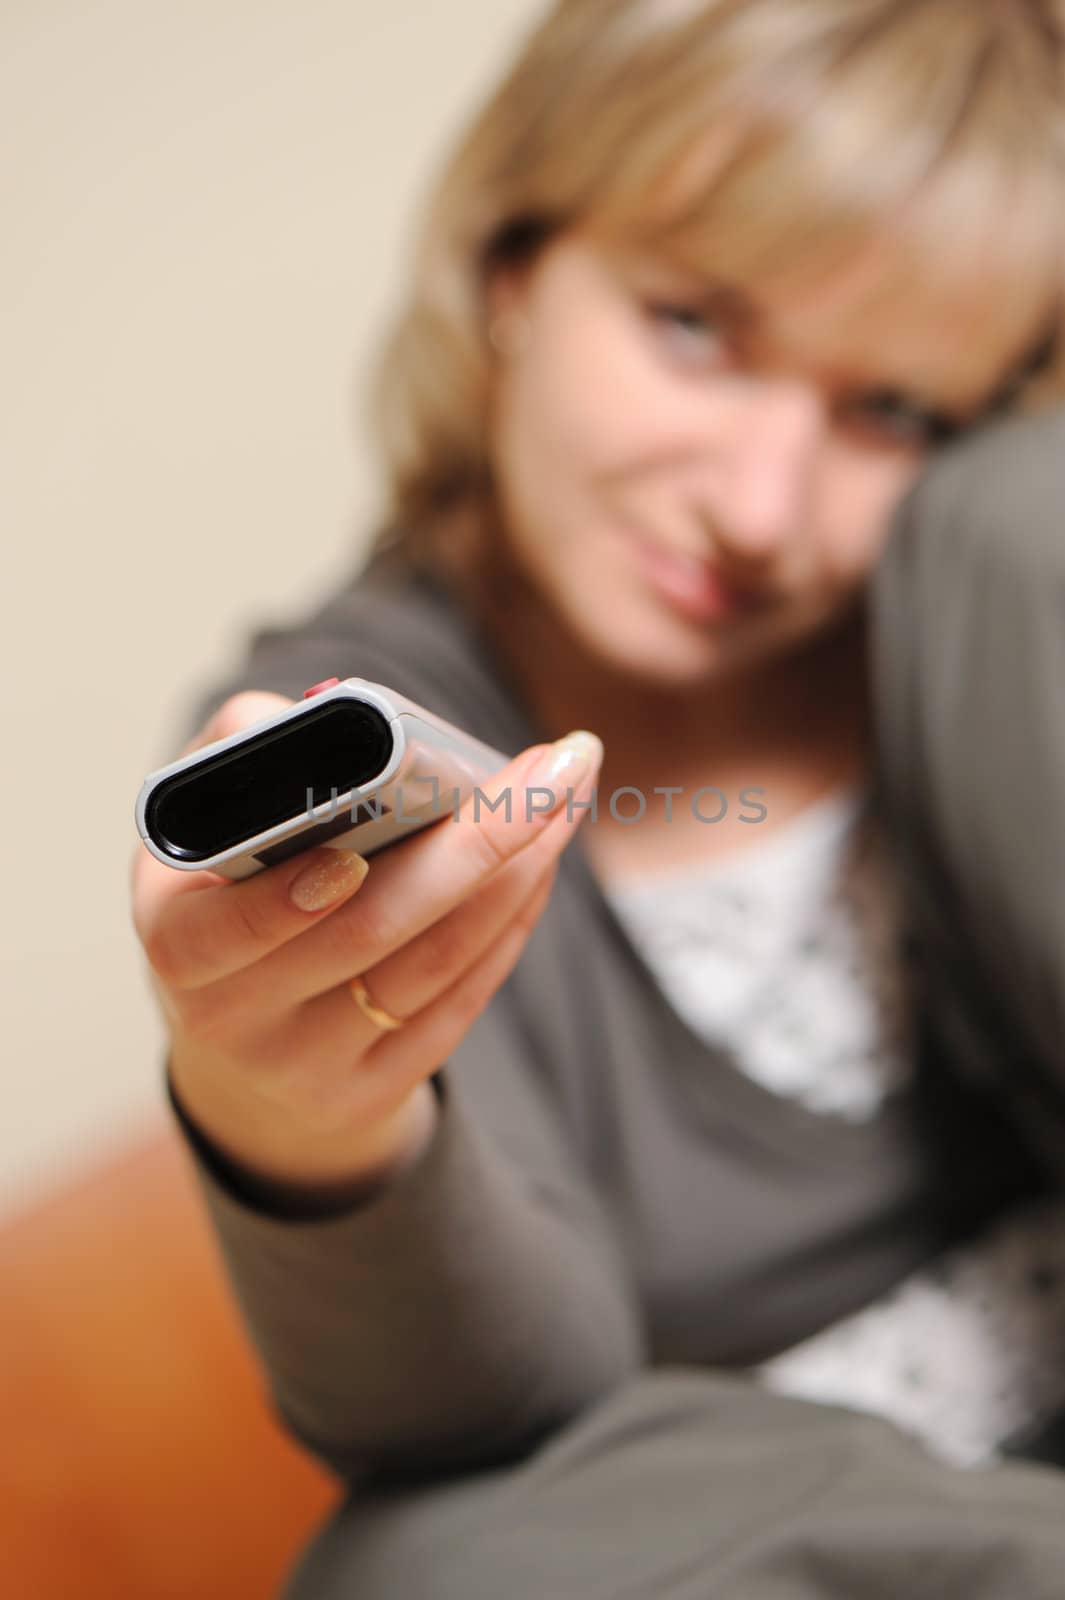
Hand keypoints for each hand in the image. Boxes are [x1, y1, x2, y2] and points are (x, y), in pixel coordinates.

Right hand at [131, 692, 602, 1204]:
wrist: (241, 1051)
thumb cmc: (225, 903)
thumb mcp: (193, 837)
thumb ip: (239, 755)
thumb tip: (327, 706)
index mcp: (177, 947)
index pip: (225, 931)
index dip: (286, 899)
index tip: (353, 851)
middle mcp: (236, 1019)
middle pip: (368, 933)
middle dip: (474, 843)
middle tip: (551, 769)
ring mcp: (310, 1066)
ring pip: (434, 964)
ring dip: (515, 873)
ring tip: (566, 798)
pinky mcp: (374, 1089)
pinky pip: (462, 1002)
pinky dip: (512, 923)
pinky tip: (542, 862)